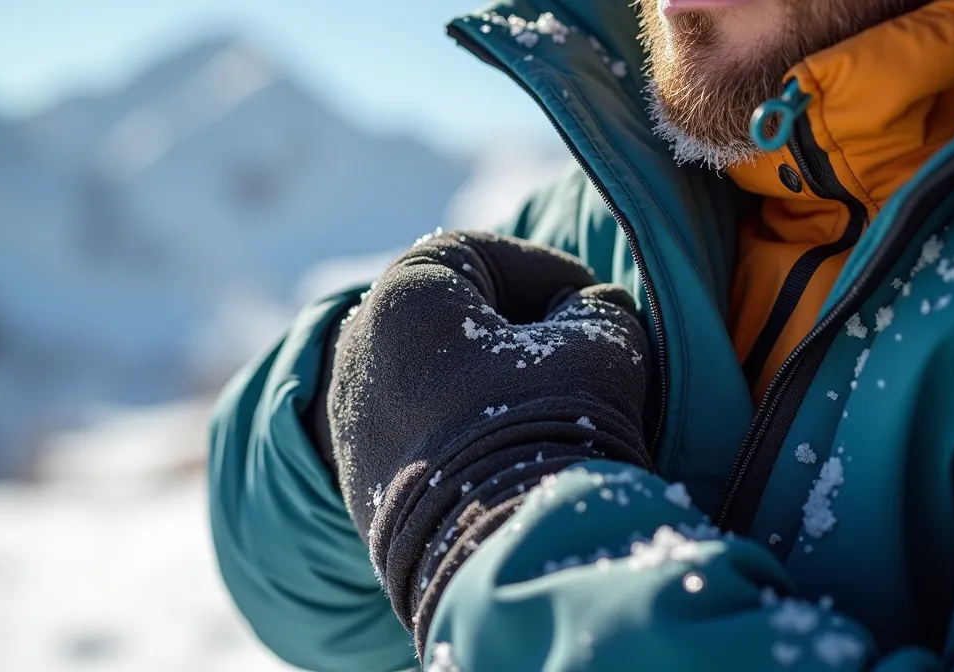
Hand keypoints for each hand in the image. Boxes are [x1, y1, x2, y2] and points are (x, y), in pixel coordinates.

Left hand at [327, 231, 652, 639]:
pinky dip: (467, 427)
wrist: (501, 558)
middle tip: (575, 352)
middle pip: (448, 314)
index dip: (546, 271)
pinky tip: (514, 455)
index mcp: (401, 298)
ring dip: (493, 380)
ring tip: (551, 409)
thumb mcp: (602, 344)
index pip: (478, 255)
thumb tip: (585, 312)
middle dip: (517, 326)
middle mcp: (357, 353)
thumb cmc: (551, 429)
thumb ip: (597, 309)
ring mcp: (351, 423)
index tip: (591, 304)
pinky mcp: (361, 485)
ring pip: (433, 374)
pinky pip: (420, 428)